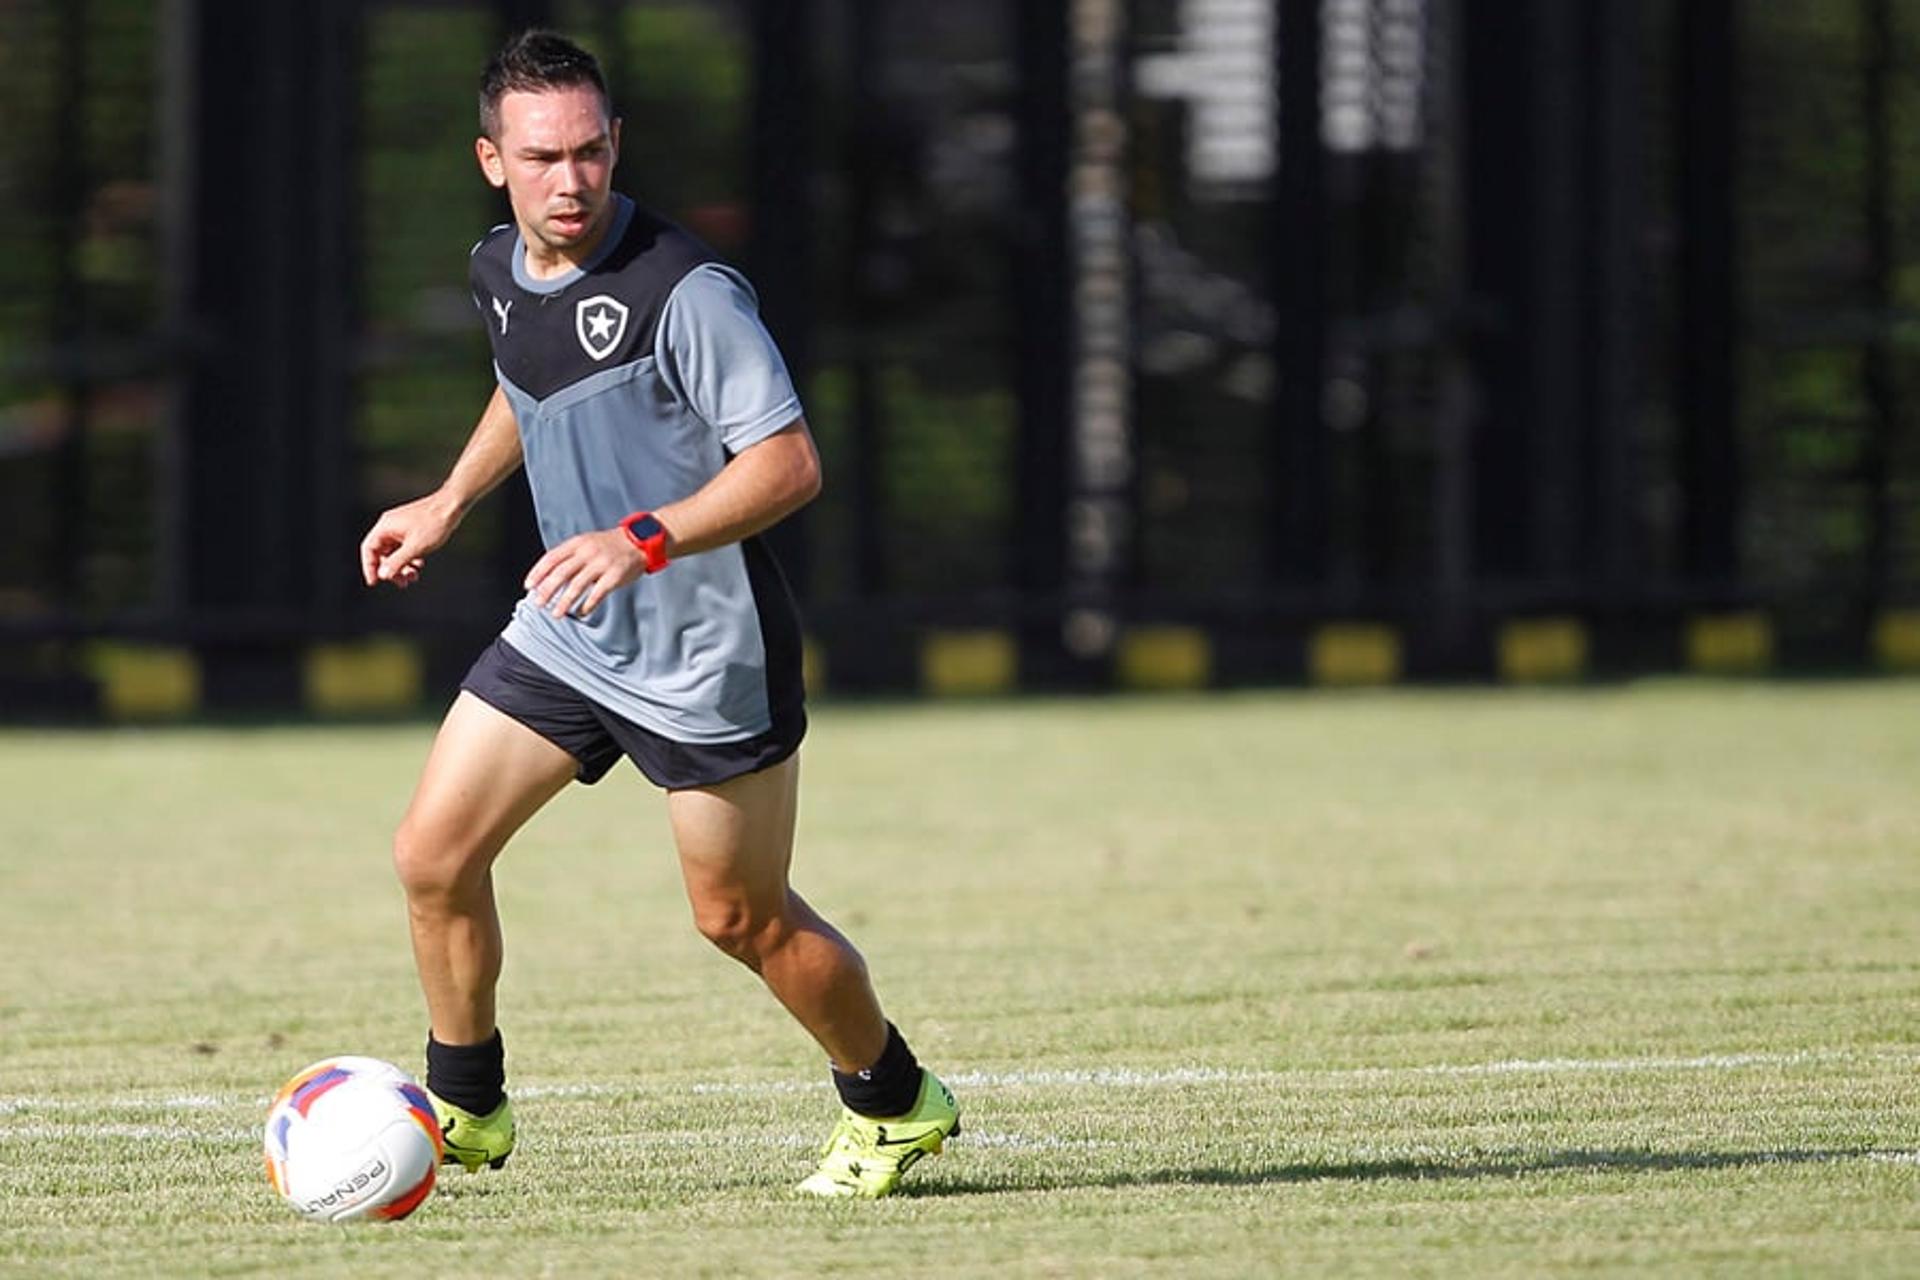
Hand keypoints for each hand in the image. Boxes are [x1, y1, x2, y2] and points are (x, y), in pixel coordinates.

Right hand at [360, 492, 460, 588]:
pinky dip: (410, 558)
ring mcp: (401, 528)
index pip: (369, 549)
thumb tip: (382, 575)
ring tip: (413, 577)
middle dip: (392, 570)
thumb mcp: (415, 547)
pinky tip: (419, 564)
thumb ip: (397, 562)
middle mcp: (390, 526)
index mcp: (385, 527)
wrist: (452, 506)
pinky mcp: (411, 530)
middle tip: (402, 583)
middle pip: (382, 553)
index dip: (369, 567)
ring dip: (402, 566)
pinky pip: (404, 548)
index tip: (374, 582)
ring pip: (395, 552)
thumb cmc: (434, 523)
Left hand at [524, 528, 646, 618]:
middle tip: (539, 603)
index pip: (551, 558)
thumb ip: (569, 557)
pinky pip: (598, 593)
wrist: (639, 540)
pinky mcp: (615, 575)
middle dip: (547, 590)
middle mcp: (588, 552)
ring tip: (556, 613)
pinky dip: (588, 604)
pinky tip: (581, 612)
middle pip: (561, 573)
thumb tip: (547, 577)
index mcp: (577, 543)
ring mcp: (602, 563)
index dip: (538, 573)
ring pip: (577, 585)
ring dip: (564, 601)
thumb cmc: (609, 545)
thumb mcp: (586, 543)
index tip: (529, 586)